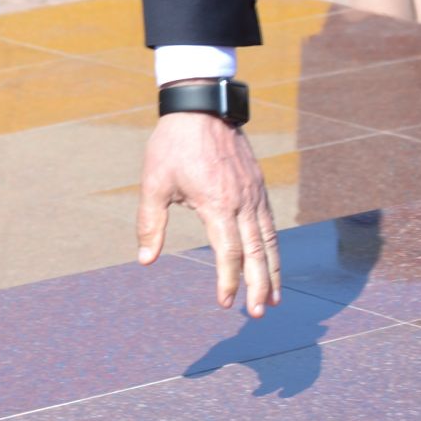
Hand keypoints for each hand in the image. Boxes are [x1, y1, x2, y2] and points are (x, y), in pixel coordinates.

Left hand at [136, 111, 280, 317]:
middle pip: (256, 253)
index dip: (228, 280)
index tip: (224, 302)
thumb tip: (145, 260)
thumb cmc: (172, 145)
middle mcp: (242, 202)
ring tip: (275, 299)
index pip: (229, 252)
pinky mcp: (257, 186)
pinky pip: (270, 224)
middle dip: (259, 286)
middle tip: (258, 313)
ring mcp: (254, 194)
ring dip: (273, 272)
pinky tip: (272, 262)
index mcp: (216, 204)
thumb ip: (150, 223)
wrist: (200, 107)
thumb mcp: (154, 183)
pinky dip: (274, 248)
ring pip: (269, 240)